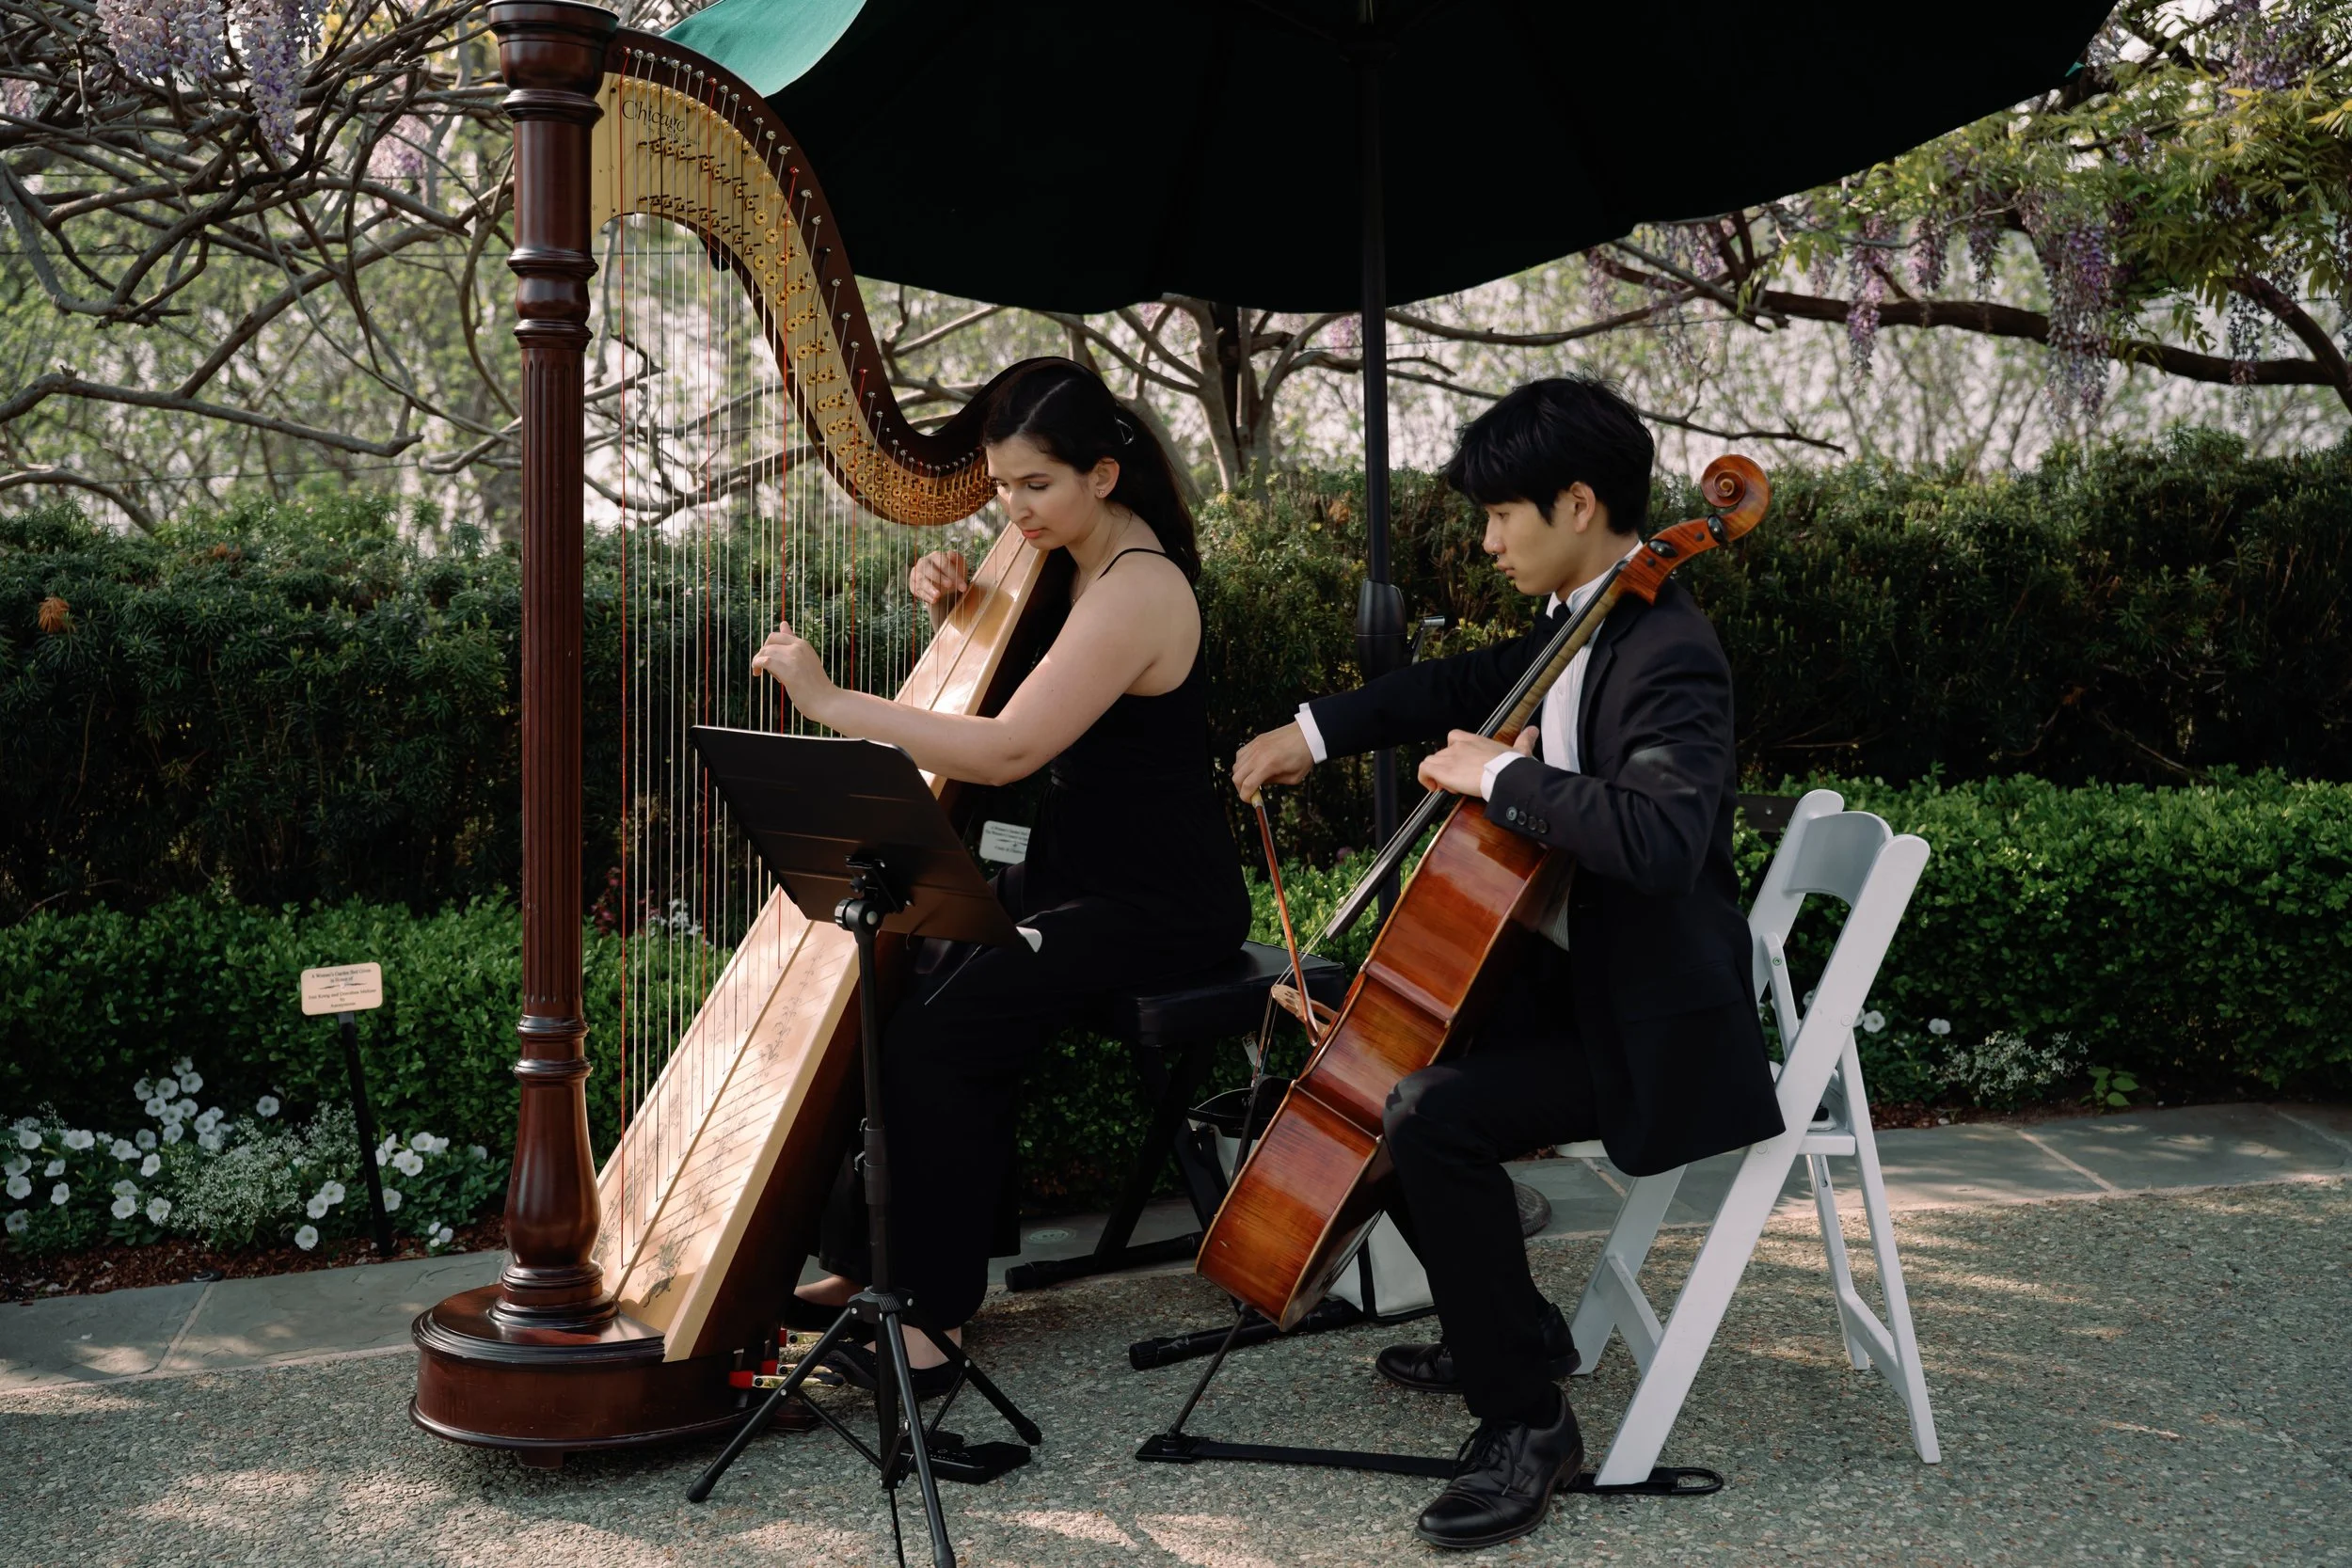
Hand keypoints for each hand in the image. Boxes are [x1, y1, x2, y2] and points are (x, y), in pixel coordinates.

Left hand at [751, 620, 838, 720]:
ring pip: (765, 651)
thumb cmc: (815, 685)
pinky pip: (764, 661)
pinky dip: (757, 666)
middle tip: (762, 668)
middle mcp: (798, 647)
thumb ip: (792, 643)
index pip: (778, 635)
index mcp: (803, 644)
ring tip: (760, 673)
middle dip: (762, 653)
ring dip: (758, 662)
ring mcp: (794, 658)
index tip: (768, 660)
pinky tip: (757, 674)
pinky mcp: (788, 671)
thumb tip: (783, 623)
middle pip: (770, 641)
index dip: (769, 646)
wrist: (827, 701)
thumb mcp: (804, 658)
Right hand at [908, 550, 969, 609]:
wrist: (943, 587)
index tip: (963, 586)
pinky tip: (934, 600)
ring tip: (938, 596)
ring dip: (930, 588)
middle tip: (950, 585)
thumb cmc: (952, 574)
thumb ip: (958, 559)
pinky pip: (917, 590)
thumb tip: (950, 553)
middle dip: (940, 578)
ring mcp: (916, 573)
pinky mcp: (913, 584)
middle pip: (930, 569)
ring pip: (921, 580)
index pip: (944, 563)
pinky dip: (925, 596)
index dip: (953, 573)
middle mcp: (924, 562)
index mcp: (936, 556)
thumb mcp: (959, 567)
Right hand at [1232, 722, 1315, 803]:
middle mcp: (1258, 755)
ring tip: (1252, 778)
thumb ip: (1274, 783)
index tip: (1251, 801)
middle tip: (1250, 792)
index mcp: (1268, 765)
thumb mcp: (1293, 778)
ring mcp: (1255, 746)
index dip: (1246, 797)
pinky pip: (1240, 755)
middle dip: (1241, 788)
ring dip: (1241, 776)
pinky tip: (1251, 767)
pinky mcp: (1256, 740)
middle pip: (1237, 777)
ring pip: (1236, 766)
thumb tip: (1260, 784)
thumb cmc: (1304, 755)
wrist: (1307, 734)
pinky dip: (1242, 764)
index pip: (1247, 785)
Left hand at [1416, 727, 1533, 796]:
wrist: (1504, 775)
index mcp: (1474, 740)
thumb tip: (1534, 731)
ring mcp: (1449, 757)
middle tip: (1457, 783)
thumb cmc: (1511, 765)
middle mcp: (1458, 746)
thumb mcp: (1519, 750)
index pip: (1453, 737)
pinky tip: (1435, 789)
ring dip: (1436, 775)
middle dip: (1446, 769)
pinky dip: (1425, 779)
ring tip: (1449, 787)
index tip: (1459, 766)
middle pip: (1441, 754)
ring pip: (1431, 762)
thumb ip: (1525, 739)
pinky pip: (1424, 769)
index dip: (1452, 751)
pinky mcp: (1442, 771)